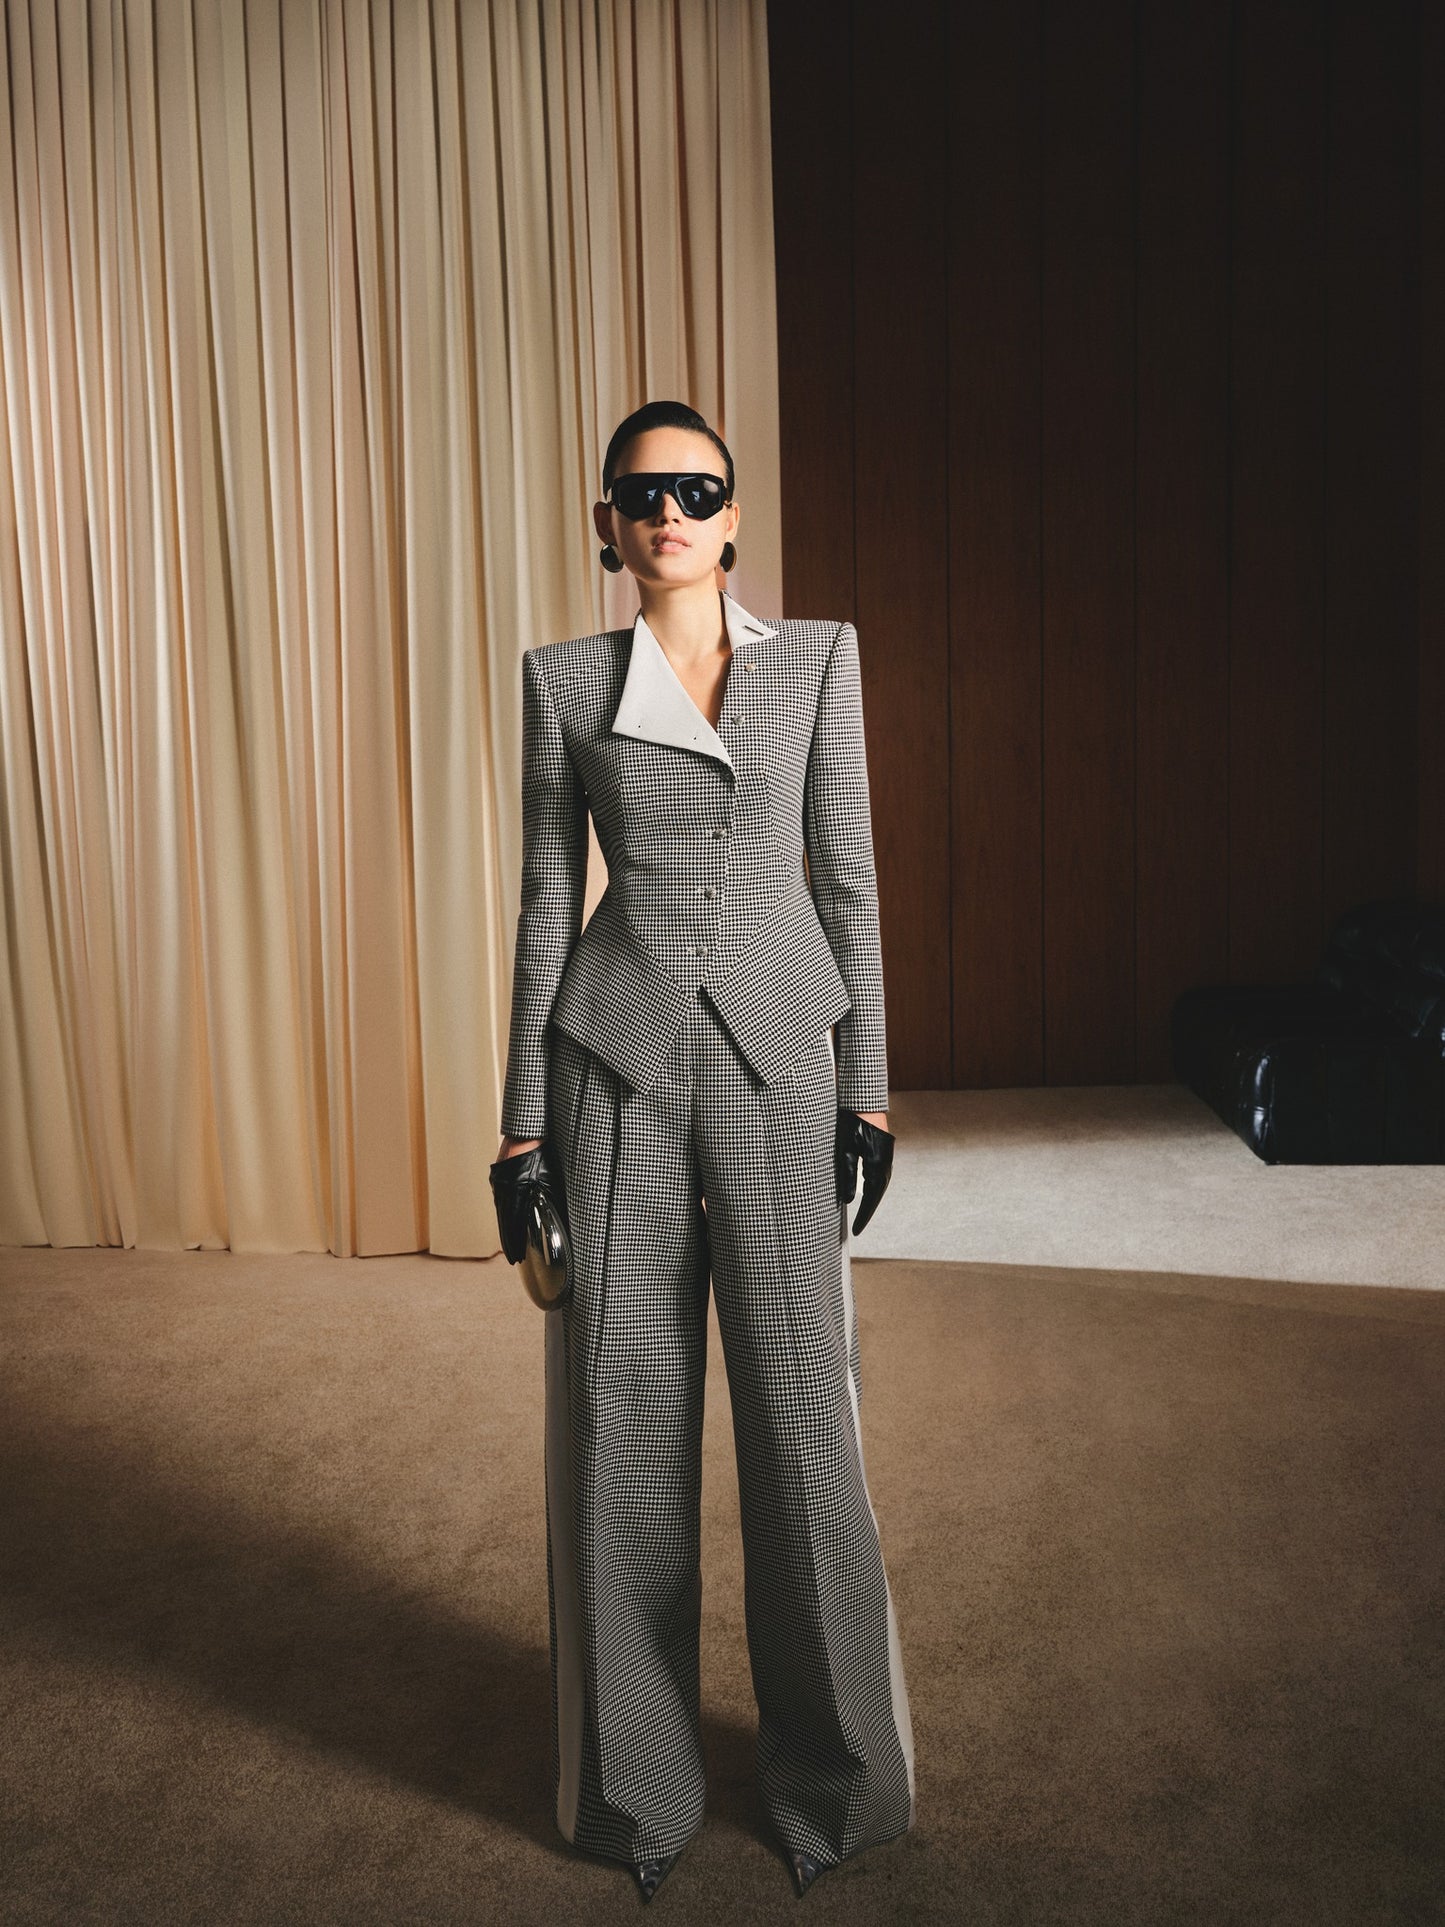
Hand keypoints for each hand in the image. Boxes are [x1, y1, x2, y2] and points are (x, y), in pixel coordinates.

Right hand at [488, 1139, 564, 1263]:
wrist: (526, 1129)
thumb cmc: (542, 1150)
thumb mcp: (552, 1177)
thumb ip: (551, 1198)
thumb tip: (559, 1217)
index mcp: (516, 1191)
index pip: (512, 1224)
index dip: (514, 1243)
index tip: (515, 1258)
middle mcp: (503, 1188)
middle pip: (504, 1221)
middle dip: (508, 1241)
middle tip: (512, 1256)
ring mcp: (498, 1182)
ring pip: (500, 1211)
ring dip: (505, 1228)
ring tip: (509, 1243)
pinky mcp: (498, 1175)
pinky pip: (500, 1199)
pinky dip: (504, 1213)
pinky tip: (507, 1219)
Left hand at [834, 1108, 894, 1235]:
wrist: (863, 1099)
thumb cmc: (851, 1121)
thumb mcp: (843, 1150)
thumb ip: (846, 1176)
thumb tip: (847, 1200)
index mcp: (877, 1164)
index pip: (871, 1198)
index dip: (864, 1216)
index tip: (856, 1230)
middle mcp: (886, 1162)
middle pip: (878, 1194)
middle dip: (868, 1211)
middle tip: (858, 1226)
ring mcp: (887, 1156)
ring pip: (880, 1185)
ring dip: (872, 1199)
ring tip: (861, 1213)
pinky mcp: (884, 1151)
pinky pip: (880, 1175)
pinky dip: (874, 1187)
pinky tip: (867, 1191)